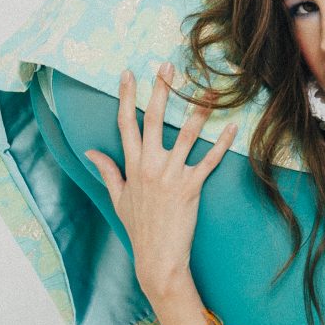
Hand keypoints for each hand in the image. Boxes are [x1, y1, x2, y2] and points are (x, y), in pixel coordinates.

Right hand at [87, 64, 235, 296]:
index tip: (128, 73)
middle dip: (161, 90)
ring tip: (210, 89)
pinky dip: (223, 144)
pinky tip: (234, 129)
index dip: (126, 97)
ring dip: (199, 110)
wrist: (157, 257)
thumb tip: (90, 151)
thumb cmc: (139, 229)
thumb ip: (107, 171)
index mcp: (131, 166)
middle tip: (168, 66)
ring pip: (186, 135)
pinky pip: (209, 161)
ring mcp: (170, 176)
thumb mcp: (117, 198)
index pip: (125, 123)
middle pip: (154, 120)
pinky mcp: (191, 188)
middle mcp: (149, 166)